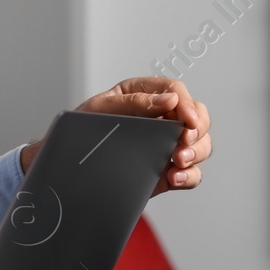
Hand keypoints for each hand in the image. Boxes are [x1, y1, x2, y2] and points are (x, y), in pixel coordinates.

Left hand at [18, 77, 210, 196]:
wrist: (69, 162)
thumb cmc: (82, 127)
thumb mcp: (102, 108)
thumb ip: (134, 103)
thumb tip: (169, 101)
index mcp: (146, 94)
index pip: (178, 93)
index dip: (187, 106)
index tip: (187, 121)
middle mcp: (162, 117)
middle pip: (198, 117)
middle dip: (197, 131)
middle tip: (184, 144)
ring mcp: (166, 143)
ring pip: (200, 144)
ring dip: (196, 153)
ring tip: (178, 162)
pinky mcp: (166, 168)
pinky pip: (190, 173)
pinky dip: (189, 176)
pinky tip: (175, 177)